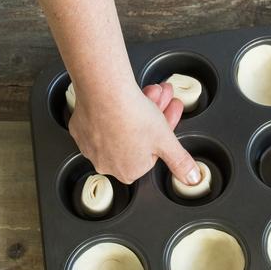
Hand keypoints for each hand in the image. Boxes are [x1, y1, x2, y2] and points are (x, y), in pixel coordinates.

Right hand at [68, 81, 200, 184]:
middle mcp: (106, 164)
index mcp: (128, 171)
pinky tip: (126, 95)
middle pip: (138, 139)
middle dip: (154, 117)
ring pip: (121, 127)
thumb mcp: (167, 141)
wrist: (105, 93)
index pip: (152, 153)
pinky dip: (114, 108)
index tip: (167, 117)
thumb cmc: (133, 118)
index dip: (162, 133)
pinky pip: (101, 120)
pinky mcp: (79, 128)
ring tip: (153, 91)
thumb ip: (179, 162)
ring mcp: (90, 146)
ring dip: (141, 108)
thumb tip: (192, 178)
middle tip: (163, 99)